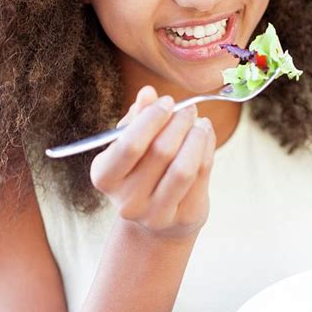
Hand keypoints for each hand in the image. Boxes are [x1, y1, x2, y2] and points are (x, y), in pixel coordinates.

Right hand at [90, 86, 215, 239]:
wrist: (156, 216)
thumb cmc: (141, 169)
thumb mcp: (132, 142)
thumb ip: (138, 117)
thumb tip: (148, 93)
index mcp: (104, 177)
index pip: (129, 144)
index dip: (152, 118)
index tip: (167, 101)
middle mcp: (126, 200)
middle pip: (161, 152)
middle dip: (179, 123)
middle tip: (189, 109)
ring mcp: (155, 214)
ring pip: (184, 168)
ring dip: (196, 137)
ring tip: (200, 122)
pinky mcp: (182, 218)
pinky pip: (201, 176)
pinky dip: (207, 149)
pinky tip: (206, 135)